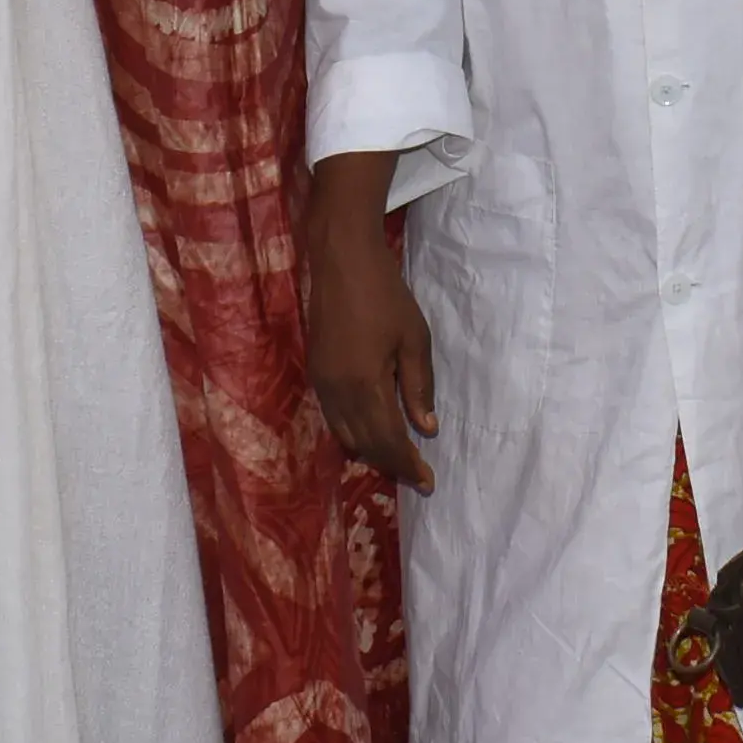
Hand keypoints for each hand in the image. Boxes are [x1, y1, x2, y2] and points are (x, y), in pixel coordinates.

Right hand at [301, 180, 437, 492]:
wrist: (341, 260)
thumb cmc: (385, 294)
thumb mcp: (414, 338)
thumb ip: (419, 386)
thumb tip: (426, 428)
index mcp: (364, 385)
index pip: (388, 440)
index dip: (408, 464)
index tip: (427, 482)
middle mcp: (337, 392)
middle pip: (364, 444)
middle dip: (391, 464)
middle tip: (416, 476)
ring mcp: (322, 383)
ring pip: (345, 435)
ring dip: (371, 451)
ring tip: (397, 459)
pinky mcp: (315, 372)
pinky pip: (334, 417)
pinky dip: (354, 432)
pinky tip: (371, 431)